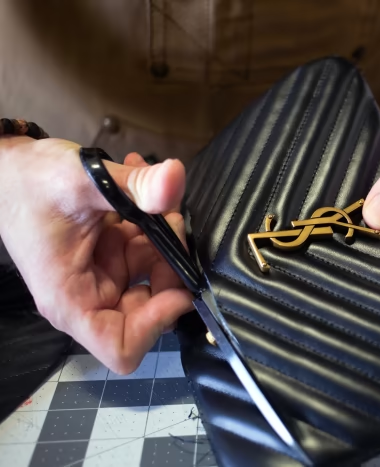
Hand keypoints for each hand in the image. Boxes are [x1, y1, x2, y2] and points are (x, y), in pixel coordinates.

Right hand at [0, 137, 193, 373]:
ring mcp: (103, 275)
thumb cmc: (30, 181)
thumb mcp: (82, 180)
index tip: (179, 287)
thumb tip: (177, 176)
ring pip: (156, 274)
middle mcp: (88, 296)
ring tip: (156, 196)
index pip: (119, 346)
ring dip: (166, 236)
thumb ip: (132, 186)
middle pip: (148, 308)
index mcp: (71, 300)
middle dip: (170, 267)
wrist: (9, 166)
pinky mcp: (111, 255)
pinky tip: (146, 187)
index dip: (156, 324)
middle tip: (172, 221)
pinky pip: (147, 249)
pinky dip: (155, 220)